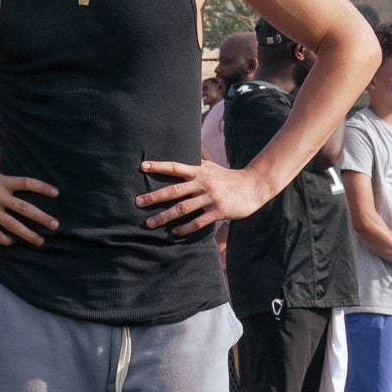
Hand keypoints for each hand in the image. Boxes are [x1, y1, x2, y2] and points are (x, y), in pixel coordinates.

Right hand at [0, 166, 58, 246]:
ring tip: (40, 241)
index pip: (26, 182)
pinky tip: (14, 242)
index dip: (42, 187)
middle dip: (41, 217)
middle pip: (23, 207)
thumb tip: (24, 165)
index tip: (56, 193)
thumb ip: (7, 173)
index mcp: (1, 181)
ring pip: (11, 224)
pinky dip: (6, 239)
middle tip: (56, 225)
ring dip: (27, 234)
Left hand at [134, 159, 269, 235]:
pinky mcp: (219, 211)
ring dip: (164, 217)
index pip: (175, 167)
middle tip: (138, 202)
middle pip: (174, 191)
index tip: (142, 167)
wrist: (253, 186)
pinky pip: (198, 222)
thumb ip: (195, 165)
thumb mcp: (211, 167)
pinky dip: (185, 228)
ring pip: (183, 208)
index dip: (159, 166)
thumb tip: (179, 158)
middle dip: (154, 197)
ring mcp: (211, 198)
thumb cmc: (228, 178)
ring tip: (150, 223)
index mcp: (199, 172)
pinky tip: (174, 232)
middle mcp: (203, 183)